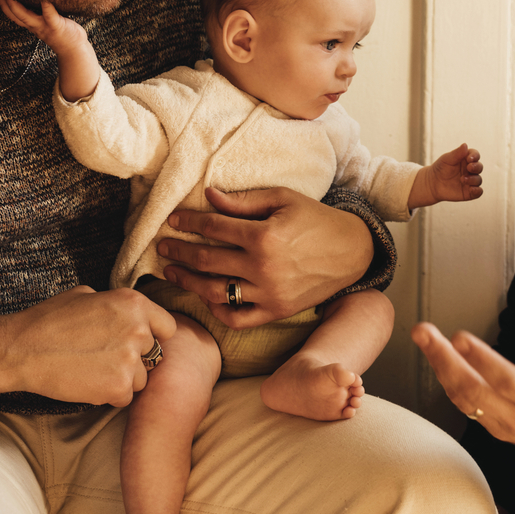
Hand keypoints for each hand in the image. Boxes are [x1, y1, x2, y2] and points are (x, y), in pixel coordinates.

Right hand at [0, 0, 87, 55]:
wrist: (75, 48)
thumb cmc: (62, 31)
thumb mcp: (46, 22)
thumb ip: (39, 12)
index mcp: (32, 24)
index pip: (14, 15)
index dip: (4, 6)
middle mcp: (35, 26)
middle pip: (16, 16)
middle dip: (6, 4)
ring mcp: (45, 26)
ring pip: (27, 17)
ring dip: (17, 6)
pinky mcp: (57, 26)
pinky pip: (50, 16)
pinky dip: (46, 7)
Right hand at [0, 285, 176, 406]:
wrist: (22, 349)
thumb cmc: (49, 320)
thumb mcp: (87, 294)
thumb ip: (116, 305)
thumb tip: (129, 313)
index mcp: (133, 303)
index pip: (167, 327)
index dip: (153, 337)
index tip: (137, 344)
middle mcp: (138, 329)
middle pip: (154, 355)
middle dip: (134, 359)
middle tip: (105, 358)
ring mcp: (130, 359)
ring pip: (142, 378)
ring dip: (123, 379)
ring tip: (93, 370)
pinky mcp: (119, 386)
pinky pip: (125, 397)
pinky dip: (109, 395)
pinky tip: (87, 382)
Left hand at [158, 186, 371, 328]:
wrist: (352, 252)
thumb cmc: (316, 220)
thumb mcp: (283, 199)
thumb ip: (244, 201)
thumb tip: (209, 196)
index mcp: (264, 235)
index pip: (213, 228)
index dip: (187, 223)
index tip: (172, 220)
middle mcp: (263, 267)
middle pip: (206, 261)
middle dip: (179, 252)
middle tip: (163, 247)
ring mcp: (268, 293)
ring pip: (215, 292)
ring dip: (188, 282)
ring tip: (172, 273)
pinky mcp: (276, 311)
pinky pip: (237, 318)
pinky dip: (217, 310)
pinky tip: (205, 297)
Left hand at [408, 143, 483, 208]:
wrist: (432, 183)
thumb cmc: (440, 168)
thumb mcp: (447, 159)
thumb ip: (457, 153)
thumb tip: (465, 145)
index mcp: (466, 159)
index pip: (475, 155)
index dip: (475, 156)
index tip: (469, 158)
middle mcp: (470, 170)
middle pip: (479, 167)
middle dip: (476, 167)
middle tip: (469, 168)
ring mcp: (470, 181)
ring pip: (478, 179)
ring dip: (473, 179)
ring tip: (462, 179)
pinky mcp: (469, 192)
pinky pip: (478, 191)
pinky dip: (477, 191)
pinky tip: (471, 189)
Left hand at [411, 314, 514, 479]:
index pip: (510, 382)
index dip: (483, 361)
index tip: (460, 338)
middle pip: (474, 391)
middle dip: (444, 360)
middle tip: (424, 332)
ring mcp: (506, 426)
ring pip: (464, 399)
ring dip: (440, 367)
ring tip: (424, 338)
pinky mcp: (497, 427)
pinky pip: (465, 404)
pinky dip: (448, 381)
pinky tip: (437, 358)